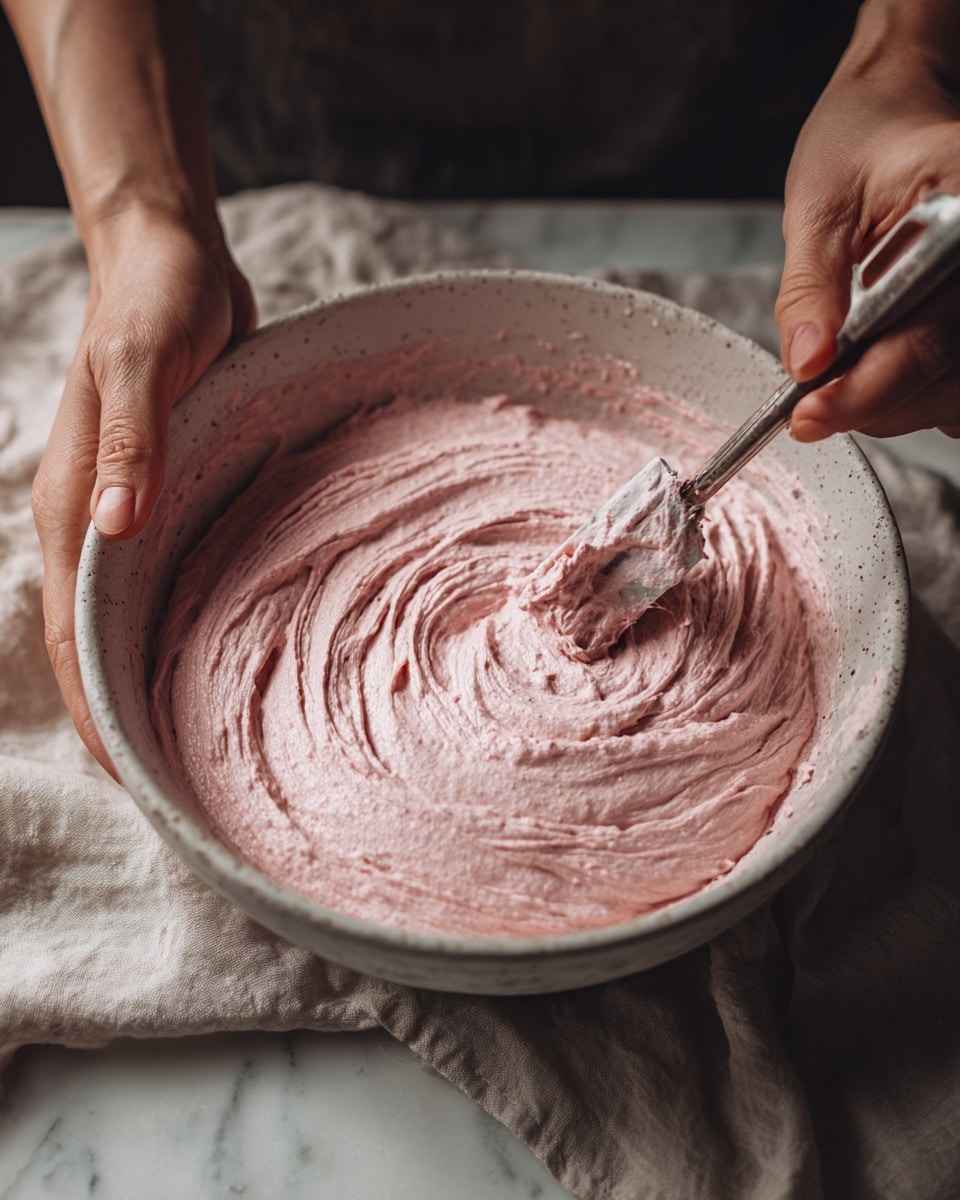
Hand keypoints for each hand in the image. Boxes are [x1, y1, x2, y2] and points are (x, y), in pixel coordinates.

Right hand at [31, 206, 255, 771]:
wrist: (172, 262)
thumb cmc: (156, 305)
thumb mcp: (143, 362)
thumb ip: (129, 439)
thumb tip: (113, 527)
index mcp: (71, 509)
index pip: (75, 640)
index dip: (101, 715)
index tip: (140, 781)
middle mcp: (94, 526)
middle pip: (100, 649)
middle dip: (131, 720)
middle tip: (190, 787)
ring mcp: (131, 518)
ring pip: (134, 623)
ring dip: (160, 682)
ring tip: (212, 745)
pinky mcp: (170, 499)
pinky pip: (171, 584)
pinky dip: (186, 630)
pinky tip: (230, 657)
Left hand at [775, 3, 959, 441]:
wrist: (894, 114)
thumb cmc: (861, 141)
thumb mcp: (818, 207)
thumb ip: (811, 291)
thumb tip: (807, 364)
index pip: (927, 340)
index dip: (865, 391)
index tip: (808, 415)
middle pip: (946, 380)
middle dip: (870, 402)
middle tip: (810, 399)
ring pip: (954, 395)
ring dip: (892, 404)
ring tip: (842, 376)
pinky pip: (958, 386)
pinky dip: (915, 395)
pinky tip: (880, 369)